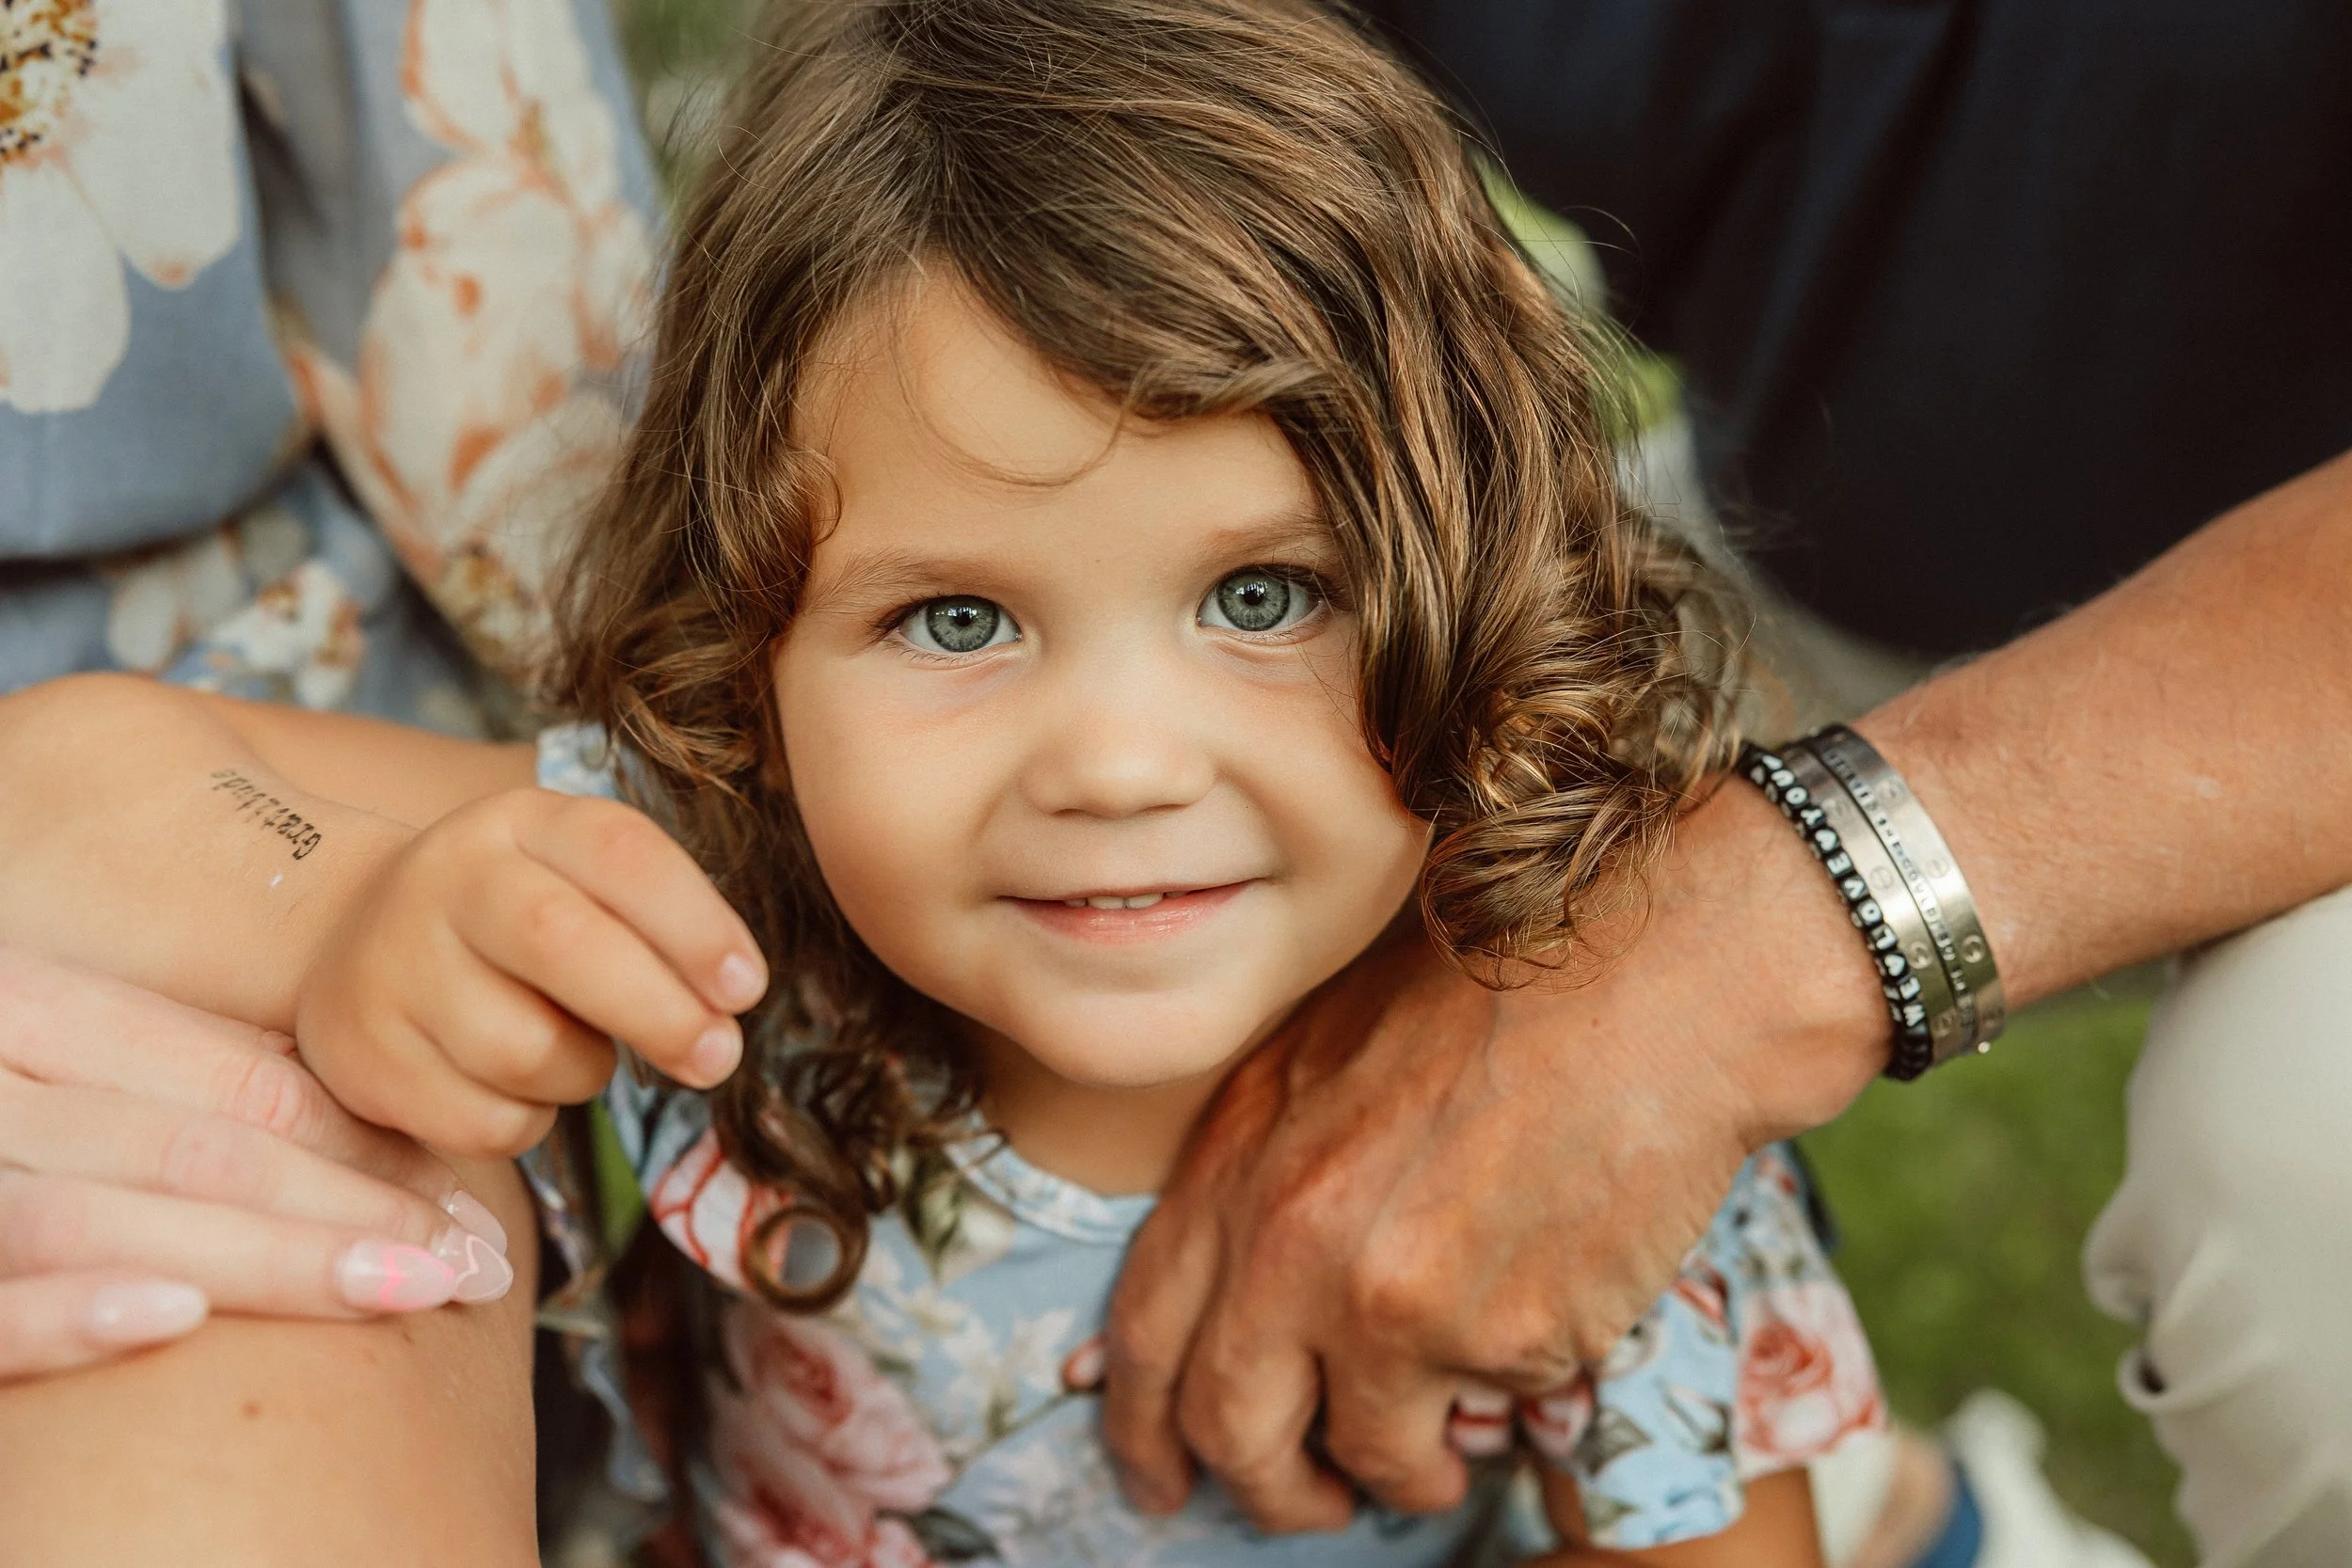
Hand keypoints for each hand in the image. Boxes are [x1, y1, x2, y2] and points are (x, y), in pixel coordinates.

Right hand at [0, 947, 516, 1379]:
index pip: (235, 1080)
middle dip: (356, 1208)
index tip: (471, 1203)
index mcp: (33, 1010)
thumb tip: (337, 1121)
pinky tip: (178, 1320)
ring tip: (401, 1289)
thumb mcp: (48, 1051)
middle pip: (198, 1149)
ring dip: (269, 1259)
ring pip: (108, 1219)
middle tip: (476, 1263)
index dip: (367, 1143)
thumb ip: (161, 1077)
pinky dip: (75, 1311)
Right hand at [295, 787, 768, 1158]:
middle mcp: (446, 880)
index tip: (747, 987)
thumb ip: (656, 924)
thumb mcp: (576, 881)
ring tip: (574, 1050)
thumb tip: (726, 1007)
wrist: (349, 938)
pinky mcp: (364, 1057)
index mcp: (519, 822)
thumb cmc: (513, 920)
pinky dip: (527, 1120)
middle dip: (661, 1011)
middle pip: (564, 943)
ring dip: (584, 1072)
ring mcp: (392, 967)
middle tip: (719, 1056)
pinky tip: (512, 1085)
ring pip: (528, 1051)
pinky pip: (486, 1122)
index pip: (618, 851)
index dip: (695, 923)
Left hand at [1101, 782, 1889, 1530]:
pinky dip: (1495, 1412)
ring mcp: (1386, 1297)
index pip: (1145, 1325)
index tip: (1160, 1471)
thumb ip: (1273, 1159)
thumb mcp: (1331, 1044)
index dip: (1142, 1419)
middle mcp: (1289, 1236)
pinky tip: (1521, 1368)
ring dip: (1394, 1476)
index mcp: (1240, 1152)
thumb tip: (1249, 1268)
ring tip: (1431, 1462)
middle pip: (1226, 1422)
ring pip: (1360, 1453)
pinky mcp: (1494, 1338)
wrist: (1649, 979)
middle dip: (1262, 1488)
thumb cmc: (1505, 986)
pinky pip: (1481, 1414)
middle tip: (1303, 1505)